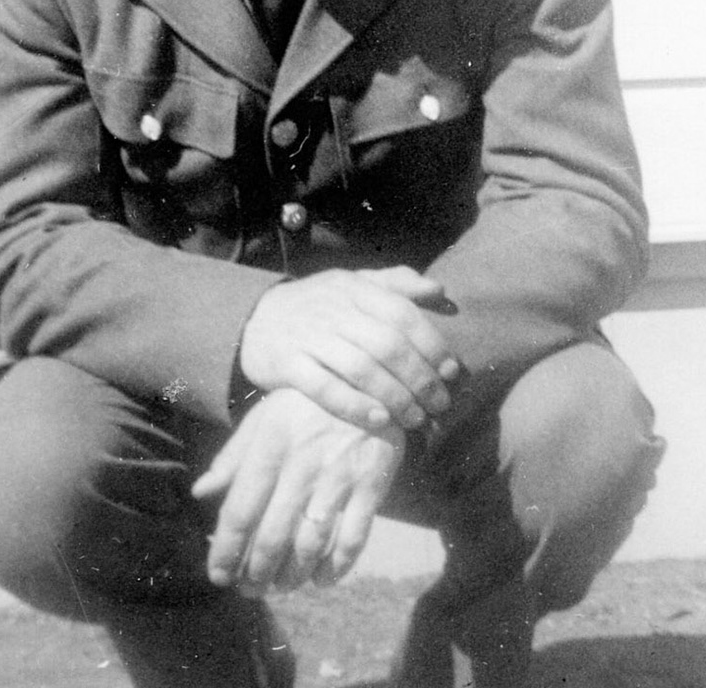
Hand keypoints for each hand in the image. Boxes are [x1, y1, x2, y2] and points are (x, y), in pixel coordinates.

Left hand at [191, 388, 405, 593]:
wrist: (366, 379)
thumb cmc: (305, 404)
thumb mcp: (264, 418)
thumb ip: (232, 457)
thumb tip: (200, 492)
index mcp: (269, 449)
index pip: (239, 513)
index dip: (226, 552)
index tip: (218, 575)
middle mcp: (301, 466)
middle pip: (272, 537)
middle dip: (256, 574)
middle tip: (250, 590)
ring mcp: (339, 478)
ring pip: (311, 545)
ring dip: (292, 576)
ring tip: (281, 586)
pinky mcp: (372, 485)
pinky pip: (353, 539)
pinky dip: (336, 567)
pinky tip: (322, 578)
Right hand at [238, 266, 459, 430]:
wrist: (253, 320)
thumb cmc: (318, 305)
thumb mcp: (353, 284)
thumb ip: (395, 284)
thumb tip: (439, 290)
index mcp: (355, 289)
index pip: (402, 314)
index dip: (432, 344)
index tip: (452, 371)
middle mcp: (334, 311)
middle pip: (387, 345)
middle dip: (420, 378)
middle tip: (440, 403)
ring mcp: (309, 338)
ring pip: (361, 369)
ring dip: (395, 397)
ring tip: (417, 419)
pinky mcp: (287, 366)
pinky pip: (324, 389)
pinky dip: (354, 406)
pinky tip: (380, 421)